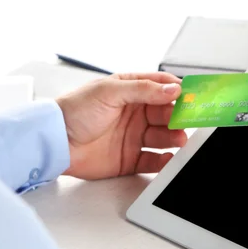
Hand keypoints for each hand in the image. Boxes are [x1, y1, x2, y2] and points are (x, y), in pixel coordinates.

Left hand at [56, 72, 186, 179]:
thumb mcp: (109, 92)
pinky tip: (169, 158)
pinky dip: (164, 161)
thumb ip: (143, 90)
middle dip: (180, 116)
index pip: (162, 87)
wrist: (54, 142)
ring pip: (164, 137)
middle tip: (189, 120)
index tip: (193, 95)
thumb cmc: (73, 112)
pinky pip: (154, 160)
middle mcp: (135, 113)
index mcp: (130, 91)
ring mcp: (133, 136)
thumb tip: (172, 89)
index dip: (178, 90)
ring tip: (180, 139)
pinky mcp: (130, 159)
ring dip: (175, 138)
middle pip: (167, 114)